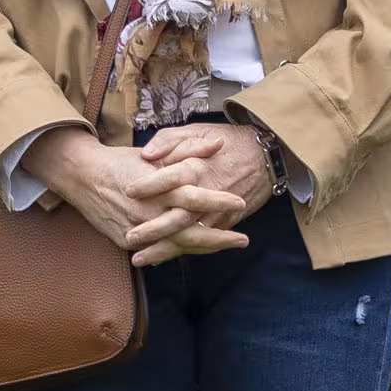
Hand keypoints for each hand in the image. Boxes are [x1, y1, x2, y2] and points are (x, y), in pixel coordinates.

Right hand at [24, 126, 251, 261]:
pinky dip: (178, 250)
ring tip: (226, 245)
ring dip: (204, 247)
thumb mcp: (154, 152)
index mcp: (157, 187)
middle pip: (190, 232)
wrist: (82, 176)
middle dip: (220, 237)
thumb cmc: (121, 162)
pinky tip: (197, 249)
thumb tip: (218, 144)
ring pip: (177, 246)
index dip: (218, 201)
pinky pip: (157, 251)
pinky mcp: (127, 241)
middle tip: (243, 238)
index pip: (194, 197)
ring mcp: (138, 230)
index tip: (240, 202)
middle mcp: (150, 211)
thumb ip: (188, 150)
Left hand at [135, 122, 276, 264]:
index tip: (128, 190)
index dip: (149, 184)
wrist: (263, 158)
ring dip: (164, 249)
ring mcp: (217, 212)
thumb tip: (146, 155)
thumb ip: (168, 141)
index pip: (170, 177)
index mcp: (197, 167)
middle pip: (179, 215)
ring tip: (139, 259)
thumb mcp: (195, 131)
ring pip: (189, 236)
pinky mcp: (224, 223)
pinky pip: (201, 242)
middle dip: (154, 229)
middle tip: (130, 237)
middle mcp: (207, 193)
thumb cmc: (226, 141)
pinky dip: (181, 251)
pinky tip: (159, 258)